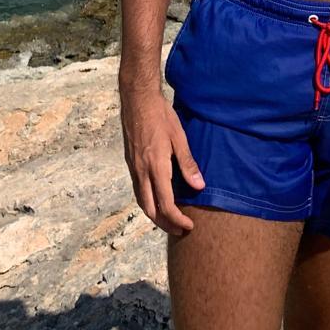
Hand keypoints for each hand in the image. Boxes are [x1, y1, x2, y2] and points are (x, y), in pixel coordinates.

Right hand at [120, 84, 205, 234]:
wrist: (137, 99)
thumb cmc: (160, 115)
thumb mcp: (179, 137)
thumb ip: (187, 163)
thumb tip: (199, 186)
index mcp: (156, 166)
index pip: (166, 204)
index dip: (177, 220)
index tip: (189, 226)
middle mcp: (142, 171)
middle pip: (150, 210)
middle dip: (165, 224)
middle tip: (180, 230)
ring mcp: (133, 168)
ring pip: (141, 202)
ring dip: (154, 216)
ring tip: (169, 221)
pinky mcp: (130, 163)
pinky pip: (138, 190)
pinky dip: (147, 202)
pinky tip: (156, 200)